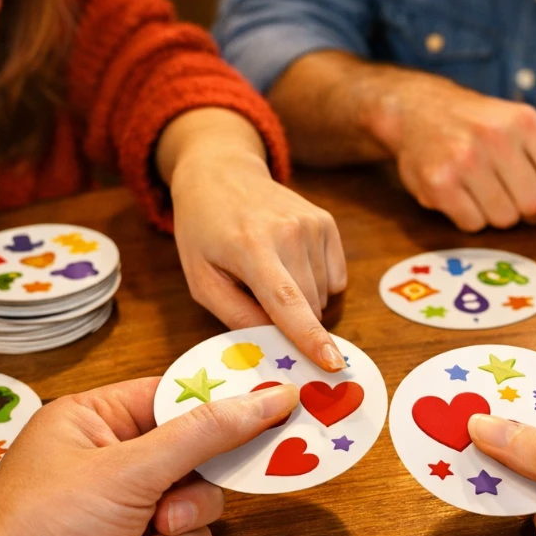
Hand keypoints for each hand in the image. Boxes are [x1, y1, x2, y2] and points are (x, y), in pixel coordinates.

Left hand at [0, 377, 299, 535]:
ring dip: (181, 524)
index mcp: (101, 417)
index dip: (227, 403)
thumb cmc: (50, 520)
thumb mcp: (131, 468)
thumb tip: (274, 398)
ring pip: (201, 503)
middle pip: (201, 453)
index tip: (279, 404)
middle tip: (197, 486)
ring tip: (148, 535)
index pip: (180, 395)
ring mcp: (132, 506)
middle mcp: (119, 457)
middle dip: (197, 481)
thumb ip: (207, 434)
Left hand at [159, 107, 347, 372]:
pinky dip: (316, 284)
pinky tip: (290, 265)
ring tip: (270, 273)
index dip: (310, 337)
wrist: (221, 173)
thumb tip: (276, 342)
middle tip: (259, 299)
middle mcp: (289, 232)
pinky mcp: (327, 222)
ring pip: (324, 296)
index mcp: (251, 247)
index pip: (287, 301)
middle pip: (309, 306)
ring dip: (302, 301)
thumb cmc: (204, 232)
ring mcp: (313, 224)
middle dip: (291, 321)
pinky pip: (335, 279)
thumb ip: (235, 315)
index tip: (334, 363)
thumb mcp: (201, 280)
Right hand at [371, 78, 535, 231]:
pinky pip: (472, 225)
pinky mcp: (438, 183)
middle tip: (517, 198)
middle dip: (530, 211)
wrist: (418, 111)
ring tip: (485, 192)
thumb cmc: (481, 124)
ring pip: (504, 220)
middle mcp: (496, 138)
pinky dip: (471, 219)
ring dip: (498, 215)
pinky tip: (463, 197)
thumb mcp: (526, 131)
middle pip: (535, 206)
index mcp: (526, 122)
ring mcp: (464, 161)